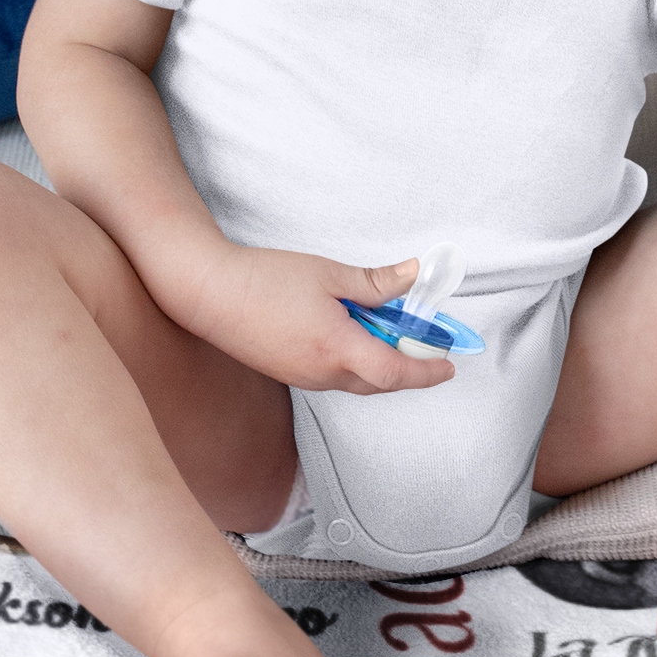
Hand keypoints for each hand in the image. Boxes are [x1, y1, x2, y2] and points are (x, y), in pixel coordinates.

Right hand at [178, 243, 454, 394]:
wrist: (207, 293)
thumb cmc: (265, 279)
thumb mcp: (328, 274)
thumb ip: (376, 282)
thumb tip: (414, 276)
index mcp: (337, 348)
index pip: (395, 371)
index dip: (427, 370)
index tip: (449, 365)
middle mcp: (322, 373)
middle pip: (380, 382)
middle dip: (408, 368)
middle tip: (427, 345)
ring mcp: (302, 378)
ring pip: (356, 381)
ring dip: (379, 363)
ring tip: (387, 330)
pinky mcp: (288, 373)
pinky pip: (333, 376)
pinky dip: (354, 362)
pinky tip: (351, 333)